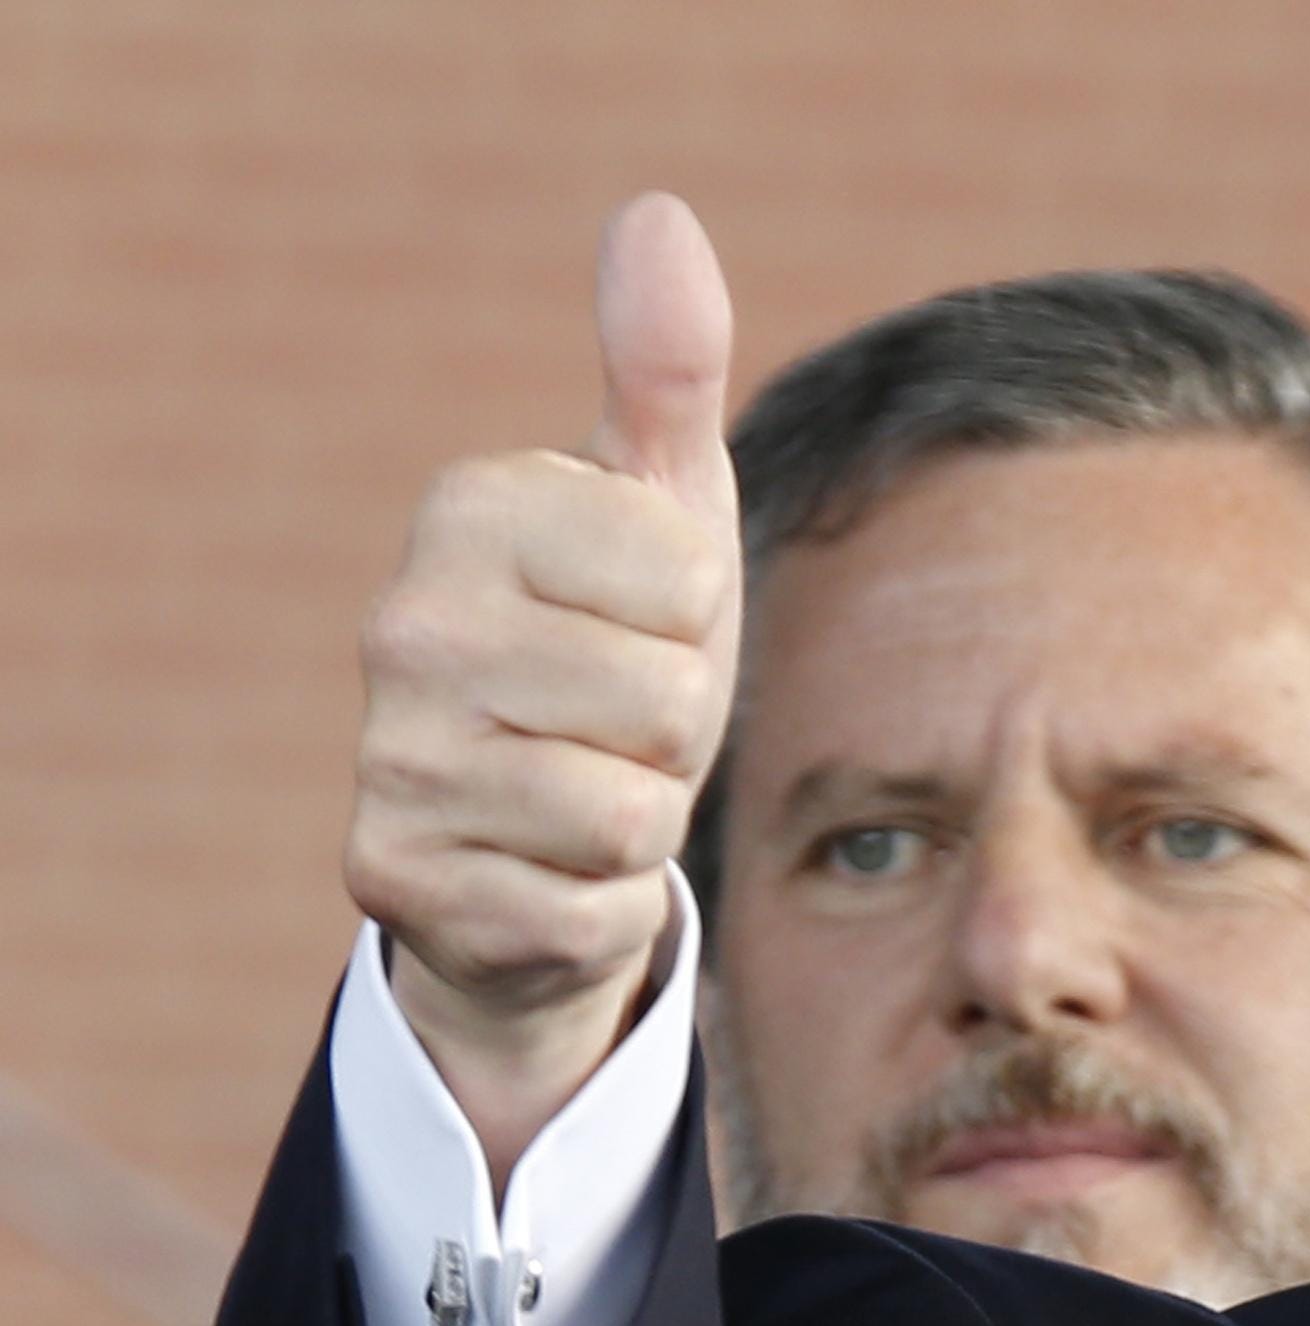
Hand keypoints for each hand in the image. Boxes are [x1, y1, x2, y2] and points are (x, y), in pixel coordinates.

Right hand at [344, 193, 739, 1185]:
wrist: (545, 834)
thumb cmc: (621, 645)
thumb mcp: (665, 507)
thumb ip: (666, 370)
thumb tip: (655, 213)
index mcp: (469, 509)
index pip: (689, 580)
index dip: (697, 621)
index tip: (638, 623)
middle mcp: (400, 625)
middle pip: (666, 701)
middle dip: (674, 733)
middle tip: (613, 724)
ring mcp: (387, 757)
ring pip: (630, 810)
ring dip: (642, 821)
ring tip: (584, 789)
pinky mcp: (393, 879)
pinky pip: (590, 904)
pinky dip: (600, 902)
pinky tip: (546, 869)